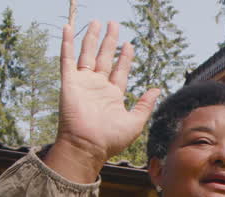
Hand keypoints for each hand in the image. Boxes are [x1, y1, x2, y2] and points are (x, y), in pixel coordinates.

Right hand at [46, 20, 161, 181]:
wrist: (88, 145)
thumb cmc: (111, 139)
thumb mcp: (135, 121)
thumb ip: (144, 104)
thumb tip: (157, 90)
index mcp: (113, 96)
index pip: (120, 71)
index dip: (124, 57)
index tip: (129, 44)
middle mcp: (98, 87)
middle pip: (105, 58)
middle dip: (110, 41)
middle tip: (113, 24)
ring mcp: (83, 83)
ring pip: (88, 54)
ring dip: (92, 38)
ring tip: (97, 22)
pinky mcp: (69, 82)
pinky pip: (67, 59)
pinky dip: (67, 43)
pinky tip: (68, 29)